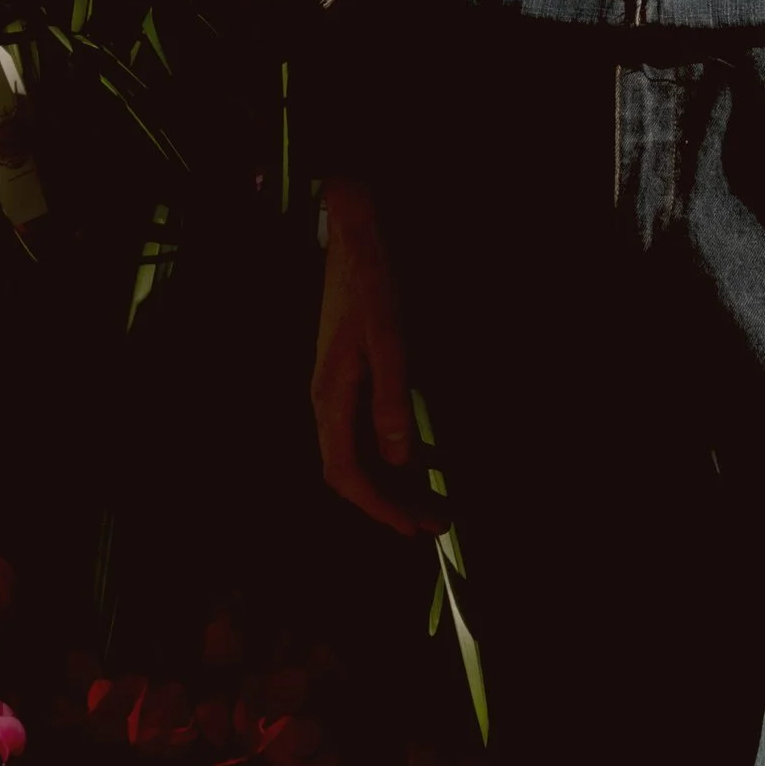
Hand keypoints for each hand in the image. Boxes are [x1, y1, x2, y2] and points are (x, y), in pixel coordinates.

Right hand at [310, 180, 447, 539]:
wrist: (354, 237)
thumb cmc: (370, 284)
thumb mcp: (389, 339)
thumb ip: (390, 398)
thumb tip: (398, 456)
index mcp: (330, 398)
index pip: (347, 474)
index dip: (378, 506)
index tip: (410, 529)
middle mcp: (327, 402)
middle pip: (354, 472)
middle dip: (392, 502)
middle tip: (436, 524)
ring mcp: (336, 391)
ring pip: (362, 454)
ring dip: (396, 481)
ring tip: (435, 503)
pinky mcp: (350, 379)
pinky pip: (367, 430)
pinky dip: (394, 452)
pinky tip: (421, 460)